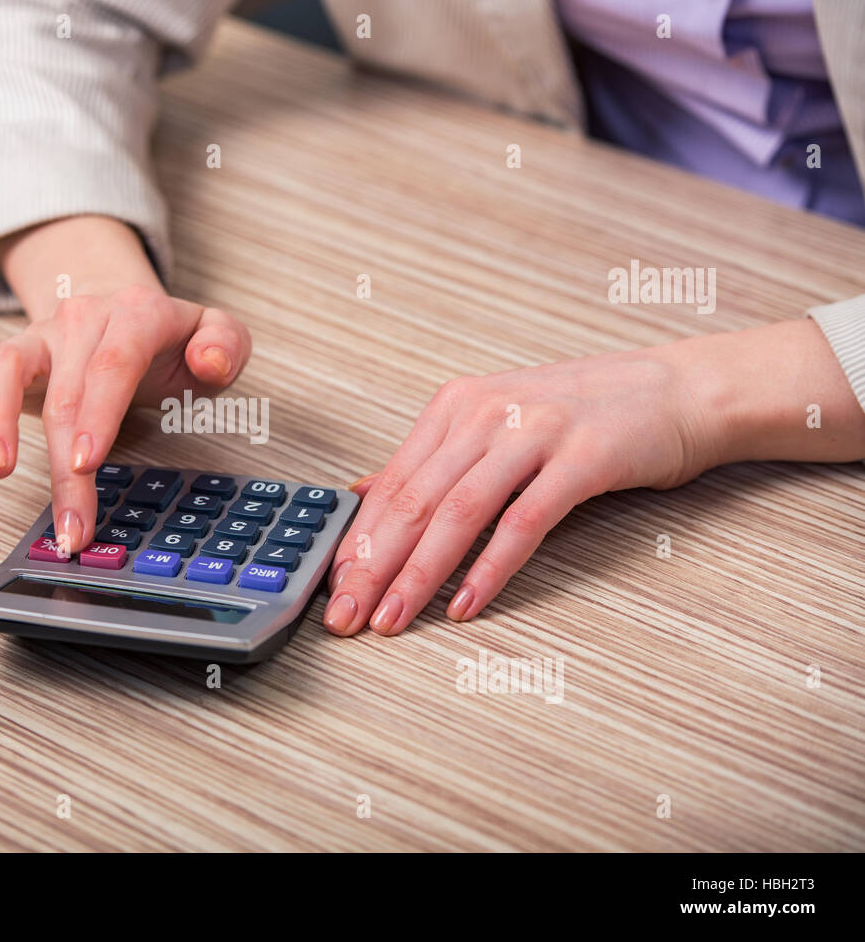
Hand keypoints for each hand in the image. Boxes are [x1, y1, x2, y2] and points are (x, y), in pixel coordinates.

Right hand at [0, 284, 250, 554]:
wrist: (122, 307)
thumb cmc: (168, 340)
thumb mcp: (215, 335)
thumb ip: (226, 345)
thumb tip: (210, 362)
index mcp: (132, 315)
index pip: (111, 364)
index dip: (97, 413)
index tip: (86, 464)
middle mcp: (77, 321)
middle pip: (63, 391)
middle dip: (62, 465)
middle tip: (69, 524)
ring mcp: (34, 339)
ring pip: (0, 367)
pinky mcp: (2, 358)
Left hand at [324, 346, 721, 635]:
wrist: (678, 390)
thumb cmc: (585, 415)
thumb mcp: (494, 424)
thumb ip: (431, 461)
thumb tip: (361, 496)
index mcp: (456, 407)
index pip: (390, 484)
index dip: (356, 541)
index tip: (330, 587)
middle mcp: (486, 413)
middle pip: (414, 501)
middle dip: (372, 566)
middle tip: (346, 615)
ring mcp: (534, 432)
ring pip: (459, 513)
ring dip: (420, 574)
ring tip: (394, 619)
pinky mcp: (582, 458)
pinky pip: (524, 521)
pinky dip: (490, 568)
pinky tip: (466, 604)